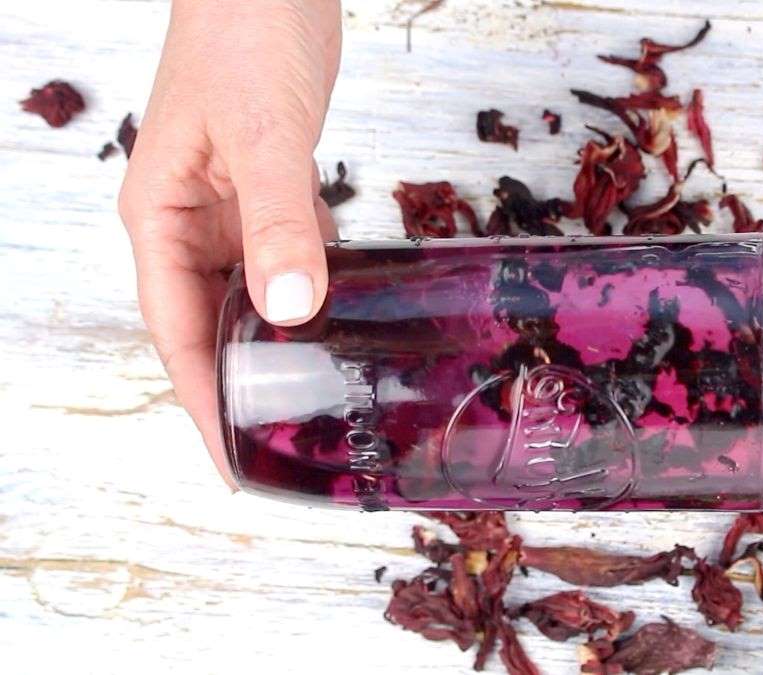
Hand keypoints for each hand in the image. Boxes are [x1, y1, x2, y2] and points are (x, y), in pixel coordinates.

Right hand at [118, 0, 341, 486]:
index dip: (204, 401)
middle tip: (290, 444)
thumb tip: (290, 311)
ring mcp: (230, 206)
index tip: (234, 461)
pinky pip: (286, 258)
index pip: (176, 333)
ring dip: (276, 345)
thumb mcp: (263, 134)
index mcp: (159, 218)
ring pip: (250, 297)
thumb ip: (277, 222)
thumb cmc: (244, 30)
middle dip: (242, 386)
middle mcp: (188, 222)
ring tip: (317, 399)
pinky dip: (309, 293)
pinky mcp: (272, 189)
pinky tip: (341, 321)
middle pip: (209, 327)